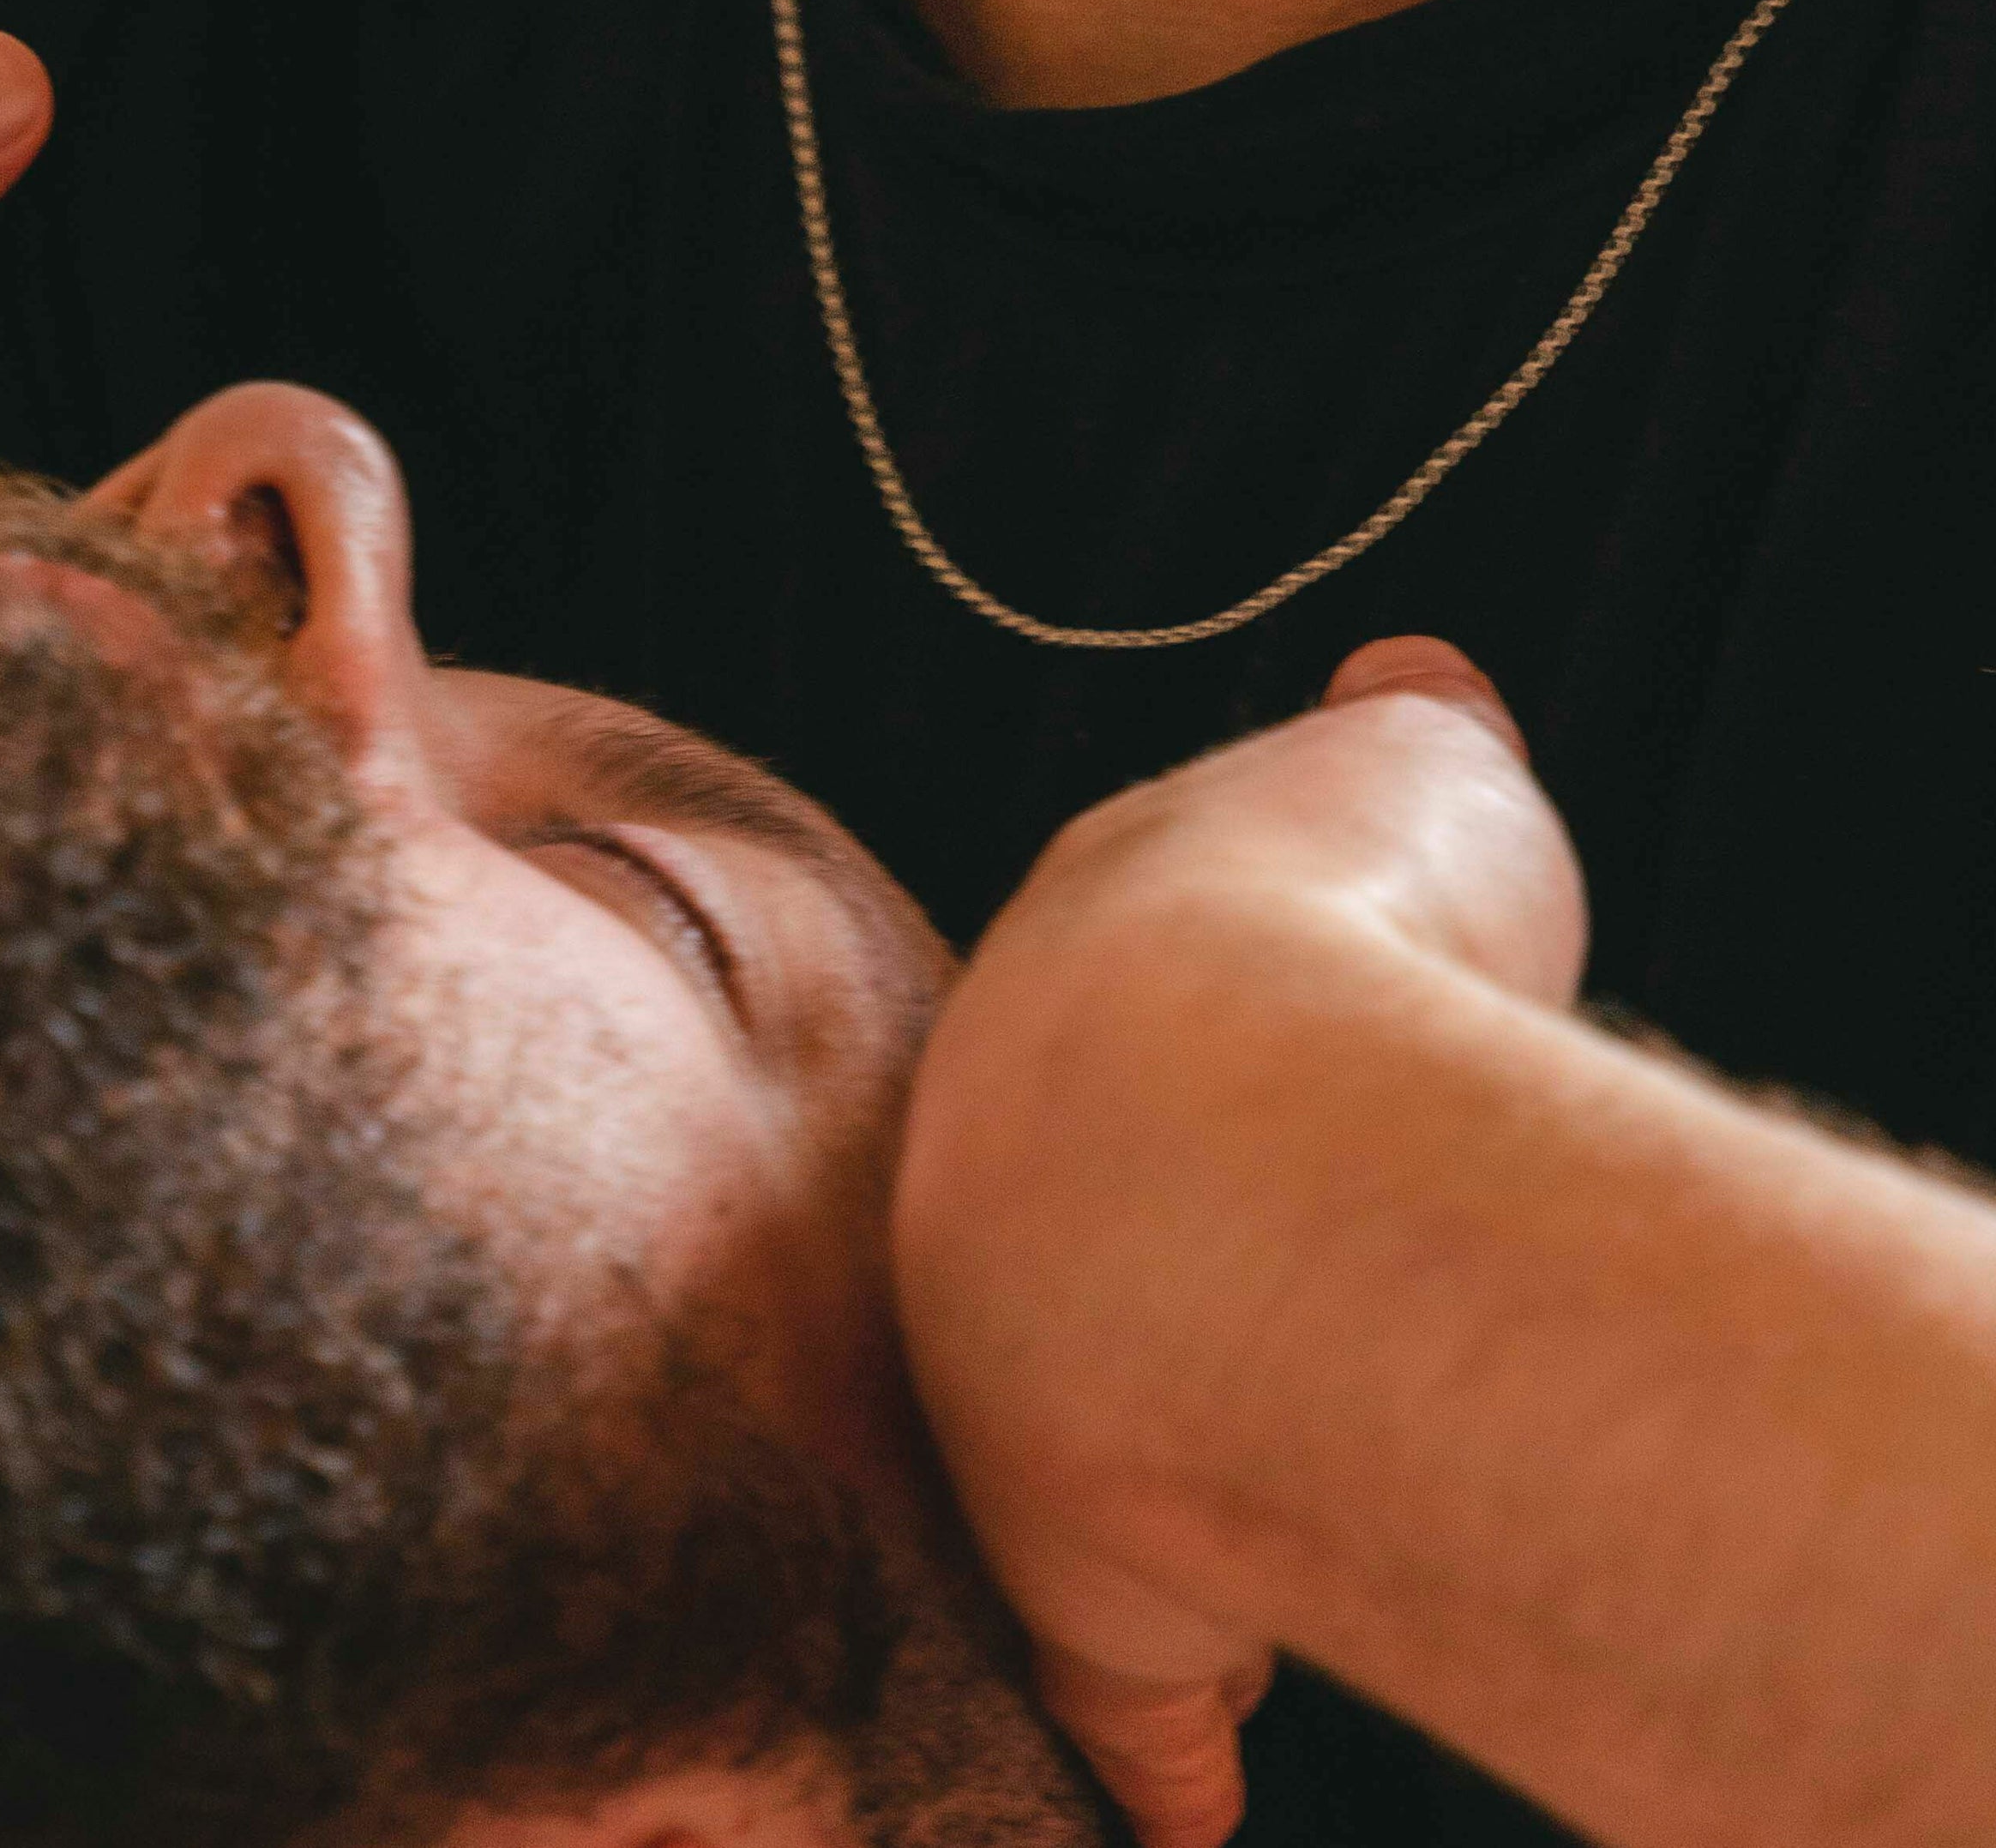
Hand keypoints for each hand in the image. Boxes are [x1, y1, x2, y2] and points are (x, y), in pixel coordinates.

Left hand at [894, 638, 1585, 1847]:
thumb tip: (1409, 675)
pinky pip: (1124, 1690)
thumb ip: (1402, 739)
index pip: (1105, 1044)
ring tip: (1255, 1507)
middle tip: (1252, 1308)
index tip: (1237, 1111)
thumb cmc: (1340, 946)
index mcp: (1072, 1003)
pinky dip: (1164, 1746)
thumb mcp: (1411, 783)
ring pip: (1068, 1464)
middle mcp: (998, 1200)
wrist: (1233, 1157)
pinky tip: (1196, 1797)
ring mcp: (1020, 1399)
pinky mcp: (1085, 1584)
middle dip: (1136, 1278)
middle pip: (1067, 1255)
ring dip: (1157, 1493)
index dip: (1182, 1072)